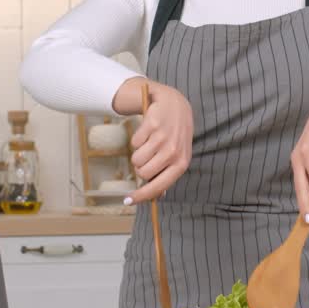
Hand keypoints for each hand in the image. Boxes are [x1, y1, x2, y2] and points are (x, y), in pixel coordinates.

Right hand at [124, 81, 193, 204]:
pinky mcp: (152, 125)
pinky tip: (148, 132)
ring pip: (136, 159)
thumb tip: (156, 197)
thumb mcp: (178, 156)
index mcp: (181, 164)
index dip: (141, 196)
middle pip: (142, 173)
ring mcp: (163, 138)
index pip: (158, 186)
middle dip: (140, 168)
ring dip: (138, 154)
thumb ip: (167, 176)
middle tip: (148, 157)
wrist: (176, 106)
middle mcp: (174, 152)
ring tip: (149, 144)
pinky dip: (138, 139)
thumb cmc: (176, 135)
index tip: (127, 201)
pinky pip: (134, 143)